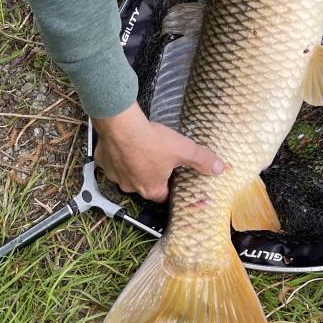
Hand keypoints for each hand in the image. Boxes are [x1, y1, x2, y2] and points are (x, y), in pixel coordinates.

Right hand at [93, 101, 226, 202]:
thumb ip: (201, 160)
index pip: (162, 197)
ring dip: (133, 165)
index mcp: (151, 188)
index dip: (169, 188)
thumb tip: (219, 168)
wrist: (122, 126)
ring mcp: (115, 175)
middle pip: (143, 185)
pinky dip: (118, 155)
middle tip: (157, 159)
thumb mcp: (183, 149)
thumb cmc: (152, 140)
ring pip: (126, 174)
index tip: (173, 178)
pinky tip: (125, 143)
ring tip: (141, 149)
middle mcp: (131, 186)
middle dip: (150, 175)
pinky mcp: (103, 161)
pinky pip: (112, 161)